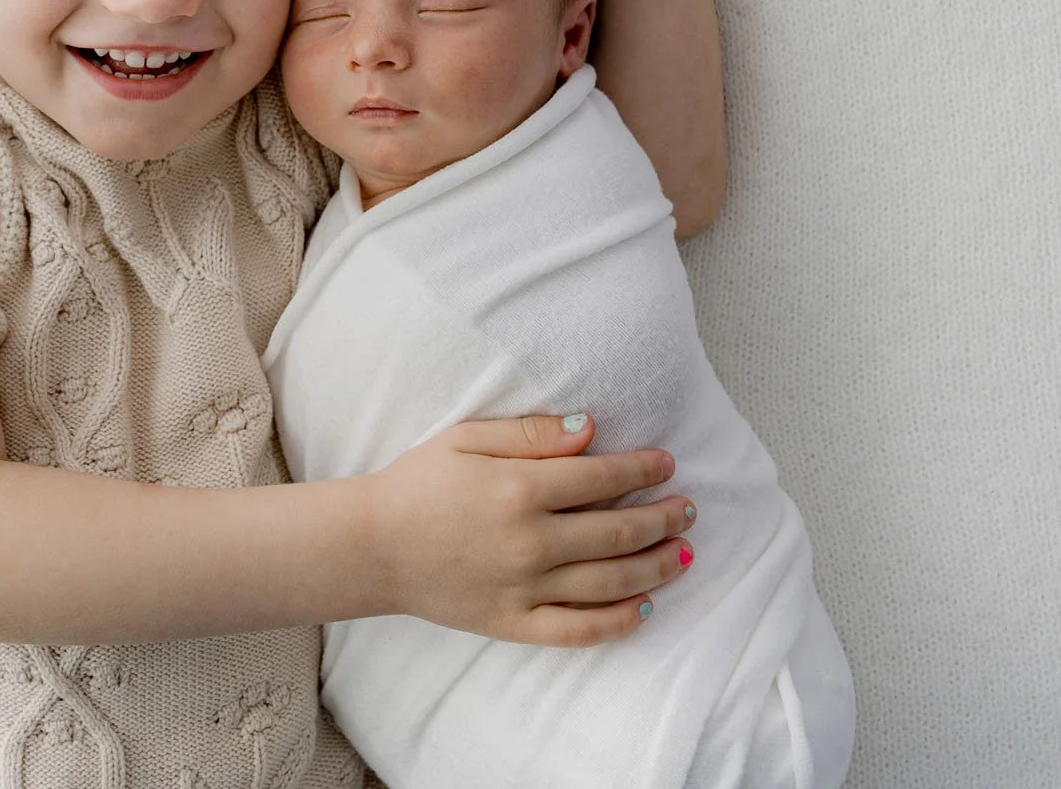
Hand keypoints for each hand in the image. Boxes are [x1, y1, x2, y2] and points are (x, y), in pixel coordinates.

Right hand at [361, 413, 695, 646]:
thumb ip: (531, 434)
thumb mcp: (466, 438)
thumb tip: (590, 430)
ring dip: (656, 566)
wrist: (372, 545)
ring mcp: (525, 588)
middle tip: (688, 509)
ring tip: (683, 553)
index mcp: (520, 488)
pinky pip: (579, 630)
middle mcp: (530, 540)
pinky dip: (619, 621)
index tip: (667, 464)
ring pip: (611, 581)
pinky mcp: (514, 623)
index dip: (643, 469)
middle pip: (618, 531)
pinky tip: (644, 607)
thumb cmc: (418, 483)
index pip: (603, 478)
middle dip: (663, 517)